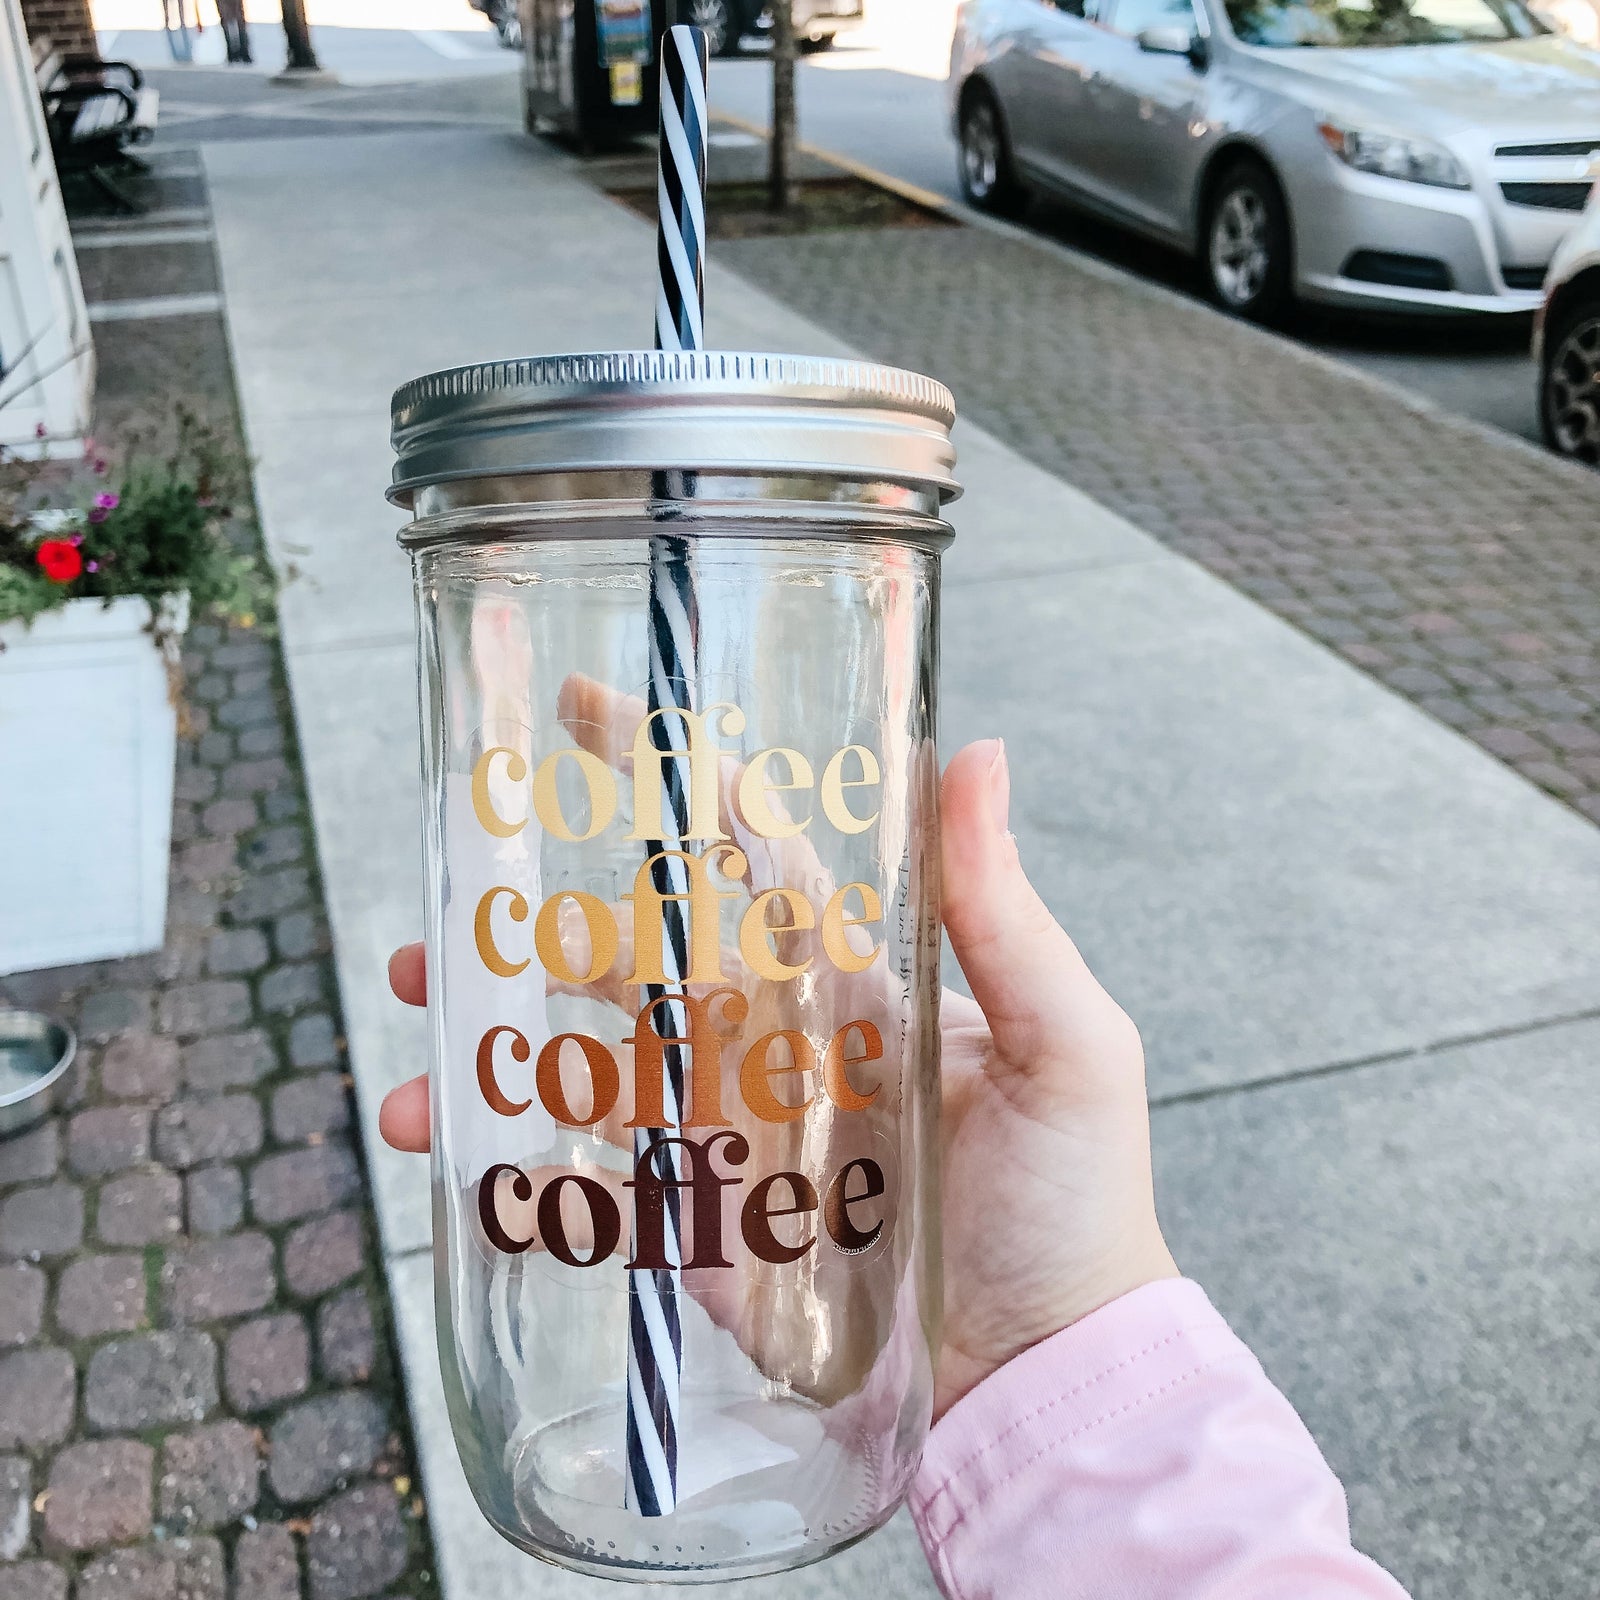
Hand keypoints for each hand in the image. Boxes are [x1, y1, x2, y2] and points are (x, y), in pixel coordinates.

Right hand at [380, 735, 1177, 1421]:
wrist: (1045, 1373)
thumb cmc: (1076, 1198)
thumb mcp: (1064, 1040)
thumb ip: (1001, 910)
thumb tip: (979, 753)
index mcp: (844, 981)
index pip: (741, 858)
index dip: (666, 783)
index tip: (588, 714)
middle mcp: (774, 1043)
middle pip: (630, 964)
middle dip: (533, 932)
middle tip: (447, 916)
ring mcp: (731, 1137)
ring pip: (589, 1072)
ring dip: (495, 1054)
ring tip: (415, 1052)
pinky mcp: (705, 1230)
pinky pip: (597, 1196)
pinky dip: (521, 1182)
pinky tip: (460, 1171)